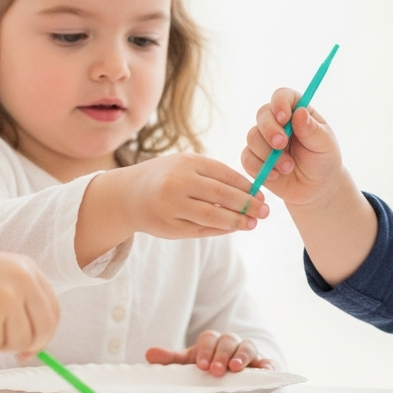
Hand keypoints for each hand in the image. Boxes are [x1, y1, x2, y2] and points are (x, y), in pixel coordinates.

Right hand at [0, 251, 59, 355]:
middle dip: (28, 346)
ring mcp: (6, 295)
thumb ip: (21, 301)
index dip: (45, 334)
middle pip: (44, 329)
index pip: (53, 310)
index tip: (31, 348)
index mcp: (26, 268)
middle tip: (12, 352)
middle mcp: (22, 278)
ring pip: (20, 340)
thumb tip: (40, 344)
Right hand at [123, 153, 269, 237]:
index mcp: (186, 163)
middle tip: (265, 211)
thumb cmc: (166, 178)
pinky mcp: (170, 227)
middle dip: (247, 205)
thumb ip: (213, 176)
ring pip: (213, 216)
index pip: (225, 174)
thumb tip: (250, 193)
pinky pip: (201, 230)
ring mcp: (172, 206)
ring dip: (237, 221)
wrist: (128, 195)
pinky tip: (233, 228)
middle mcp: (178, 183)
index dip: (247, 187)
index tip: (262, 195)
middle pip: (221, 195)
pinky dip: (220, 230)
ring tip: (252, 223)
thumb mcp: (185, 166)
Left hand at [145, 330, 271, 375]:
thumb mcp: (190, 362)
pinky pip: (267, 362)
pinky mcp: (262, 363)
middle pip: (228, 342)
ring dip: (242, 357)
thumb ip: (171, 360)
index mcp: (212, 341)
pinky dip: (267, 365)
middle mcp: (230, 343)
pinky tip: (265, 371)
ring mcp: (247, 352)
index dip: (205, 351)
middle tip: (216, 370)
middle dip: (221, 355)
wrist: (232, 370)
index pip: (208, 340)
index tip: (201, 365)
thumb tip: (150, 354)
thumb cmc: (209, 364)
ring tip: (235, 369)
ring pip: (247, 348)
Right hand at [242, 87, 344, 207]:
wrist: (316, 189)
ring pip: (252, 137)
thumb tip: (299, 113)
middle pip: (262, 114)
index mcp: (296, 111)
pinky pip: (247, 158)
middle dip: (270, 130)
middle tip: (281, 144)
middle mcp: (277, 122)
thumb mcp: (324, 145)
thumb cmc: (323, 161)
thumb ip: (312, 130)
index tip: (285, 118)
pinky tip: (276, 175)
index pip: (282, 96)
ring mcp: (264, 140)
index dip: (280, 103)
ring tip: (288, 167)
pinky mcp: (255, 158)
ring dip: (268, 154)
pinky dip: (260, 168)